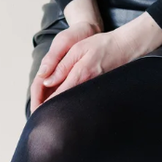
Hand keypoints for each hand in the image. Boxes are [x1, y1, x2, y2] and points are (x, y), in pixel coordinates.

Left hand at [35, 15, 161, 104]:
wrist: (126, 47)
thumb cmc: (102, 45)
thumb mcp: (78, 49)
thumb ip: (61, 65)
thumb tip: (46, 80)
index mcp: (80, 75)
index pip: (58, 96)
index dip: (45, 105)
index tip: (36, 111)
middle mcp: (87, 86)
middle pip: (65, 104)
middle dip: (51, 111)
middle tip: (38, 115)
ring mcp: (93, 89)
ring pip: (72, 103)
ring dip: (60, 106)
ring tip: (47, 111)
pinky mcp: (97, 90)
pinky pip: (80, 98)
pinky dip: (70, 100)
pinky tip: (64, 100)